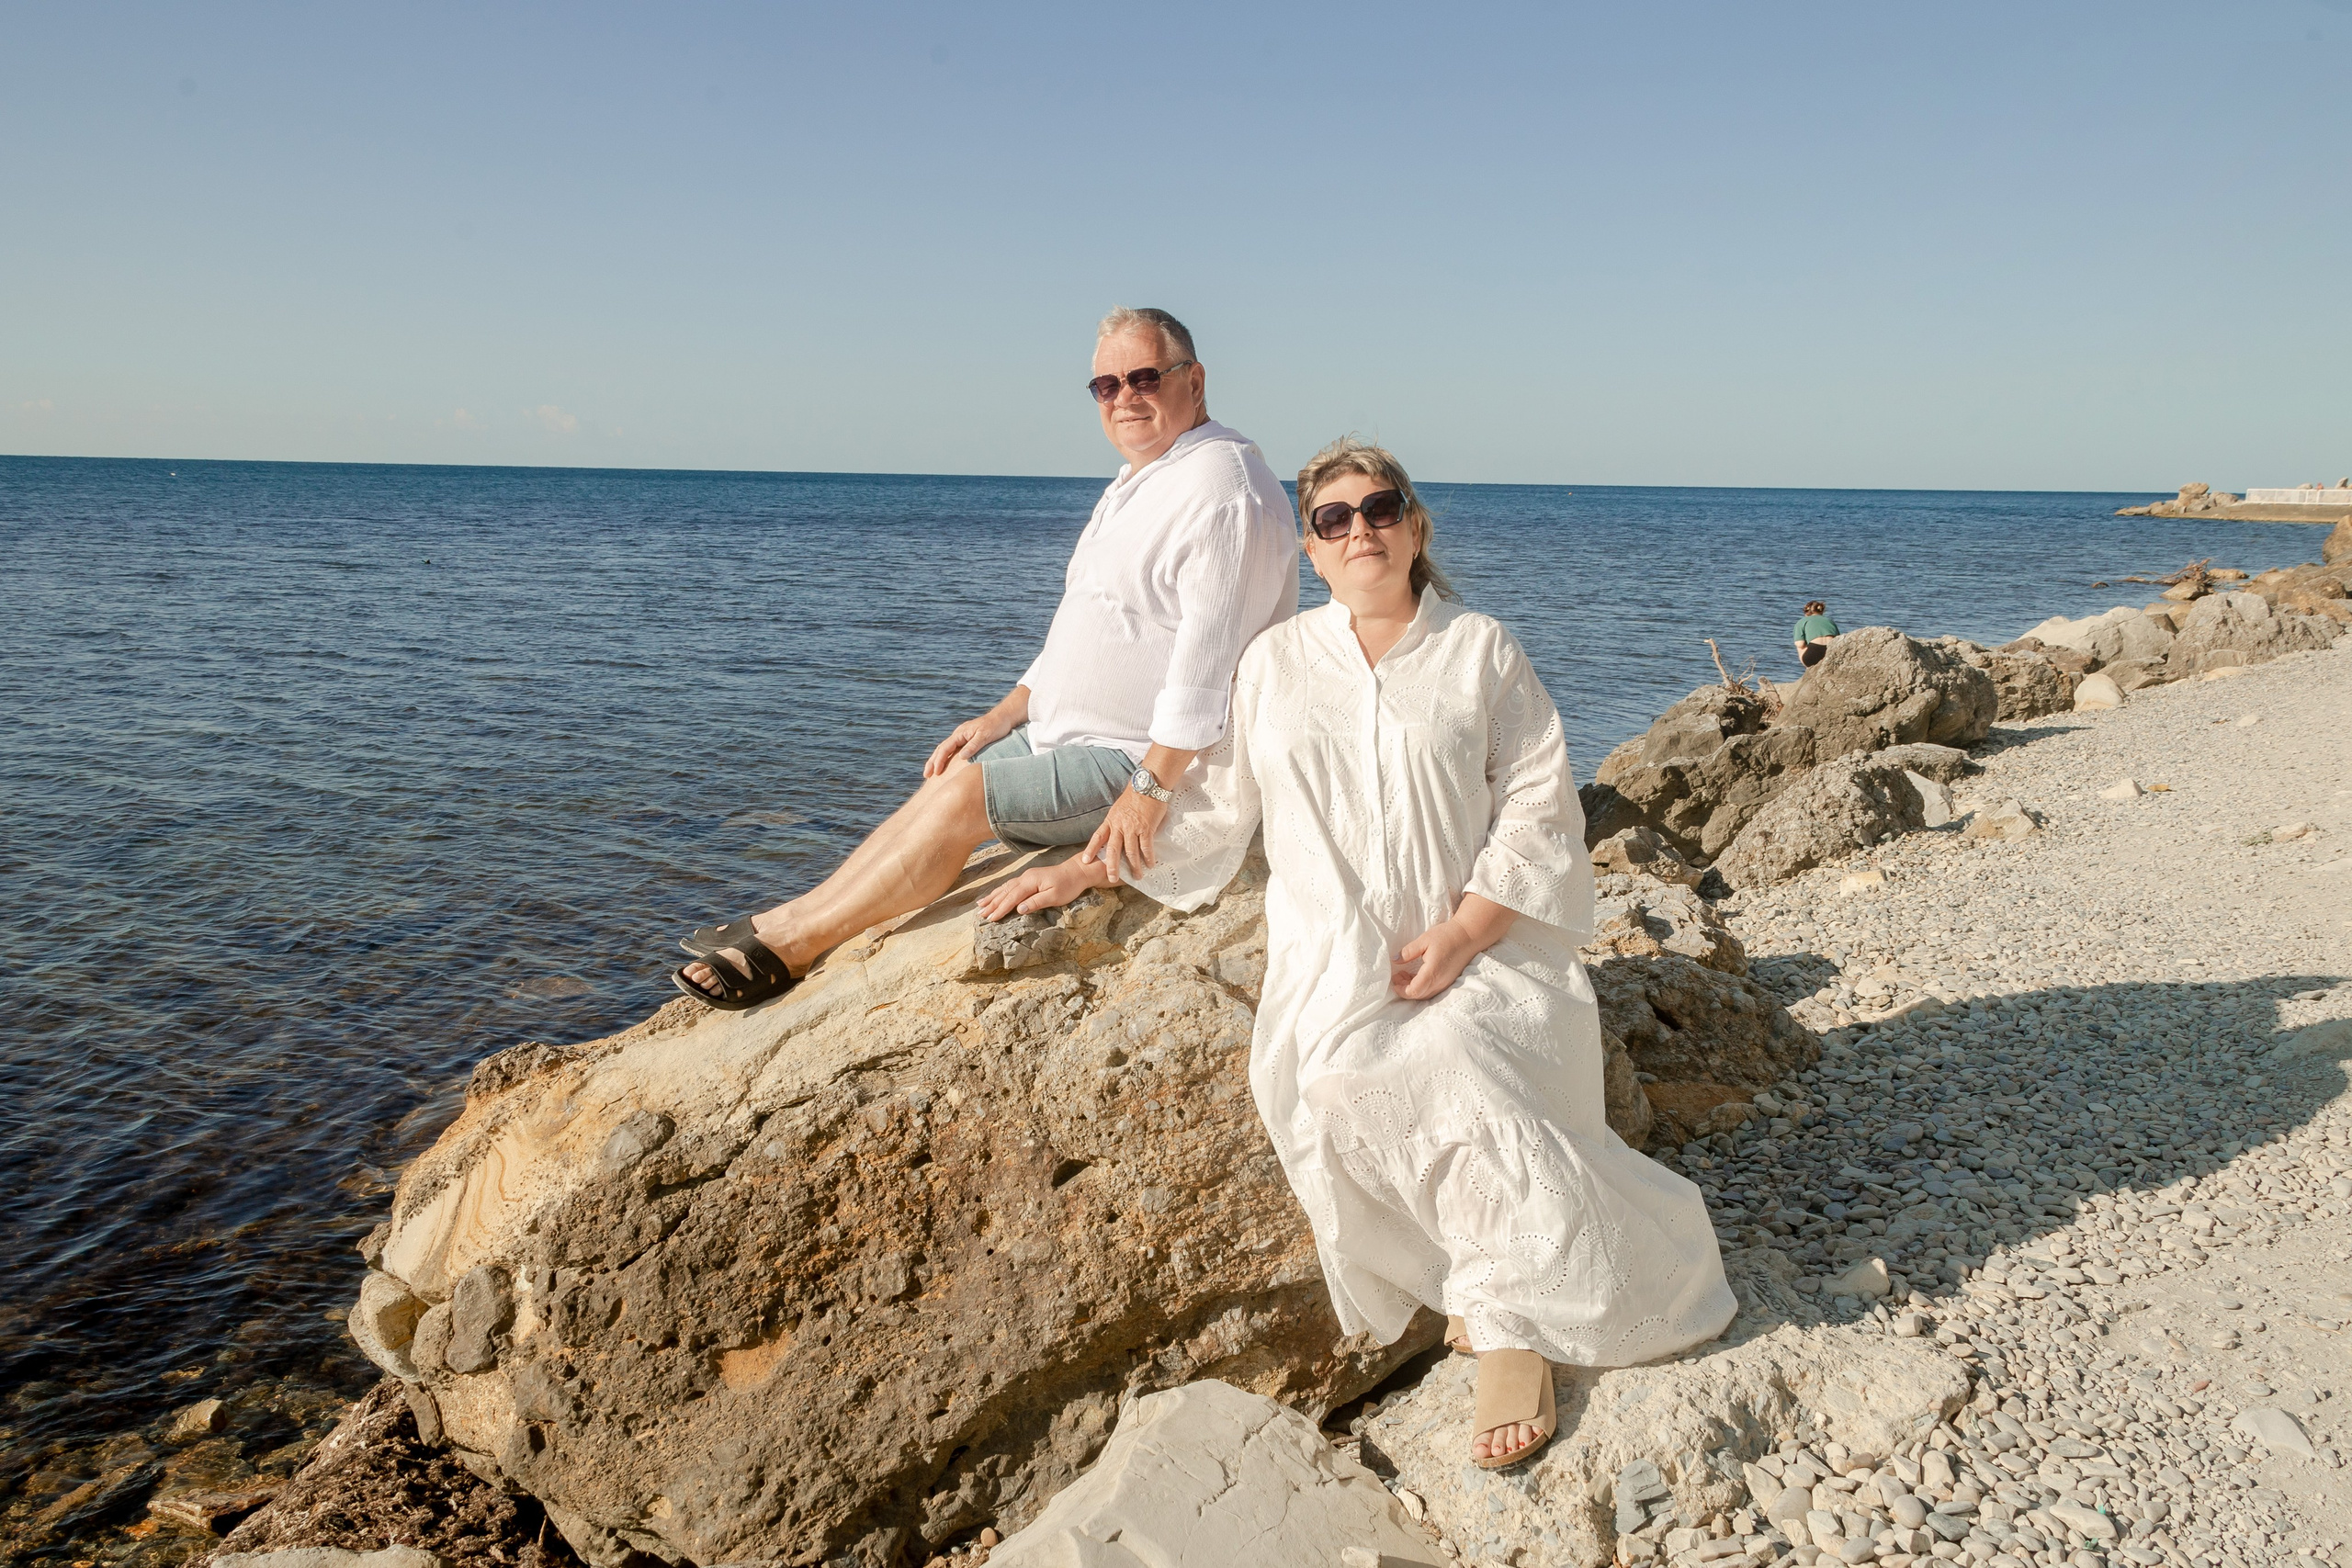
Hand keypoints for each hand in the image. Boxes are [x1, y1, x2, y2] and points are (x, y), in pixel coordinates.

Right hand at [925, 707, 1016, 777]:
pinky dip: (945, 758)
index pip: (945, 748)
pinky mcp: (966, 740)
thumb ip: (973, 746)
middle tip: (926, 775)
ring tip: (931, 772)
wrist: (1003, 717)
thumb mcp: (985, 736)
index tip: (936, 773)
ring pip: (945, 749)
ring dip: (937, 760)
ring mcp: (962, 737)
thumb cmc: (996, 726)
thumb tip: (961, 757)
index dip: (939, 761)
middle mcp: (958, 734)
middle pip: (941, 749)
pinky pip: (952, 750)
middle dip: (932, 762)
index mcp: (960, 733)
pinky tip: (945, 765)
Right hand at [976, 856, 1104, 921]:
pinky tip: (995, 894)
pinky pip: (1010, 885)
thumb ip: (1036, 902)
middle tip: (980, 915)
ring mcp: (1026, 877)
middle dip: (992, 904)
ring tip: (980, 905)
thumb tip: (1019, 909)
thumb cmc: (1068, 885)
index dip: (1000, 909)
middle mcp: (1025, 877)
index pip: (1012, 898)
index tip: (991, 919)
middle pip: (1005, 892)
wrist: (1076, 871)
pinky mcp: (1029, 878)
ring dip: (992, 897)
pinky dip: (1000, 891)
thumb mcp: (1055, 896)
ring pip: (1005, 888)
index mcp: (1030, 882)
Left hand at [1085, 789, 1169, 883]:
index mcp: (1111, 820)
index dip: (1091, 849)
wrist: (1147, 785)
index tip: (1085, 860)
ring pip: (1131, 852)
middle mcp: (1120, 826)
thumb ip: (1117, 822)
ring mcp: (1133, 828)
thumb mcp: (1119, 808)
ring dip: (1134, 866)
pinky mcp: (1146, 828)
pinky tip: (1150, 865)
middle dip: (1112, 866)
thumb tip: (1117, 833)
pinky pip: (1146, 847)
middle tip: (1111, 878)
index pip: (1098, 837)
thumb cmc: (1135, 796)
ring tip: (1137, 876)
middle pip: (1113, 850)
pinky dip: (1148, 858)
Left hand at [1390, 896, 1516, 999]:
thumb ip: (1408, 952)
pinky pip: (1433, 990)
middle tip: (1398, 975)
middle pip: (1418, 996)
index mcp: (1432, 973)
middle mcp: (1440, 982)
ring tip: (1405, 974)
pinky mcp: (1449, 981)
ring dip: (1413, 988)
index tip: (1394, 978)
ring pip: (1425, 994)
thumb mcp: (1424, 940)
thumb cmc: (1447, 936)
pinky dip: (1422, 987)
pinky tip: (1417, 975)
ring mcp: (1446, 983)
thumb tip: (1394, 960)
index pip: (1413, 991)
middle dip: (1404, 989)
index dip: (1401, 989)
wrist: (1469, 935)